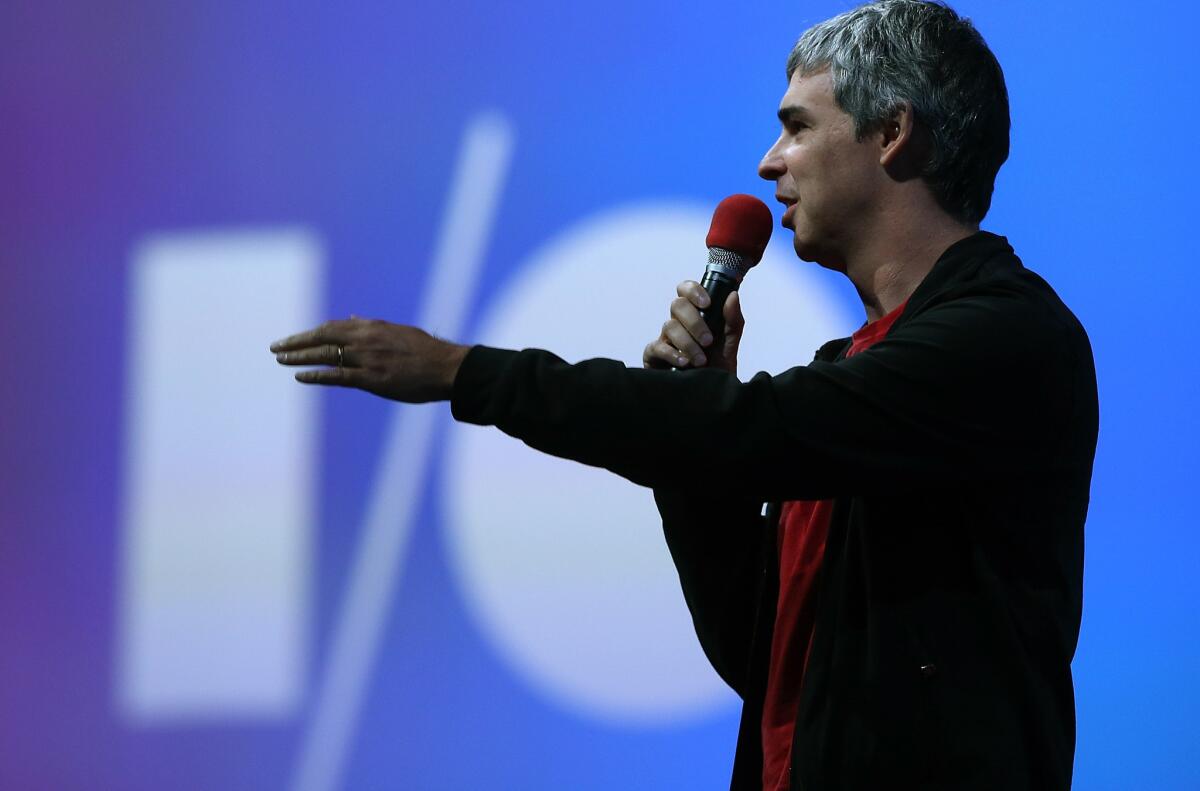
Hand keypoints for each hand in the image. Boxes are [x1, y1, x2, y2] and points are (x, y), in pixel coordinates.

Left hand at [270, 317, 469, 402]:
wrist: (445, 367)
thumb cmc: (426, 351)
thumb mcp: (397, 331)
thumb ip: (372, 325)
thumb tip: (352, 317)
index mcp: (372, 327)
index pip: (332, 327)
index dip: (311, 333)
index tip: (296, 339)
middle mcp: (365, 339)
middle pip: (322, 338)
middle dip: (297, 342)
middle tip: (276, 348)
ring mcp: (366, 359)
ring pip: (324, 355)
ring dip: (299, 357)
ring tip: (281, 360)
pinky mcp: (371, 379)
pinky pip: (337, 376)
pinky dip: (316, 375)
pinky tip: (300, 376)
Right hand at [642, 281, 744, 374]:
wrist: (709, 398)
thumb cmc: (716, 369)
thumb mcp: (730, 346)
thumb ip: (733, 322)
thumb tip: (732, 296)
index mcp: (695, 315)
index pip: (686, 291)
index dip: (693, 291)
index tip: (707, 303)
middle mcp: (678, 323)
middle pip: (677, 305)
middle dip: (694, 322)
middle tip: (708, 341)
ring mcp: (665, 339)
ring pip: (669, 326)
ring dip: (688, 343)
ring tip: (701, 361)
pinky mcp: (654, 356)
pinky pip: (657, 347)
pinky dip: (672, 354)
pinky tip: (684, 363)